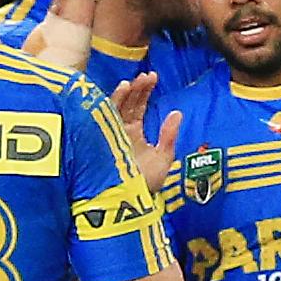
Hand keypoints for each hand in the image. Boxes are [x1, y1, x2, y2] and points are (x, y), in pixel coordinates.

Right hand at [111, 72, 181, 192]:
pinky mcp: (102, 138)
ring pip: (115, 107)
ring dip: (124, 93)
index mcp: (134, 133)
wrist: (129, 204)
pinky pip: (105, 116)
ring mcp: (109, 134)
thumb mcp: (163, 158)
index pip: (138, 106)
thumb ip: (169, 135)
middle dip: (136, 88)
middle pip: (127, 103)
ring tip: (133, 81)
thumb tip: (177, 112)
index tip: (153, 76)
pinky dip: (113, 102)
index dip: (144, 91)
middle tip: (146, 76)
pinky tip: (121, 89)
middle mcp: (120, 131)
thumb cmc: (145, 185)